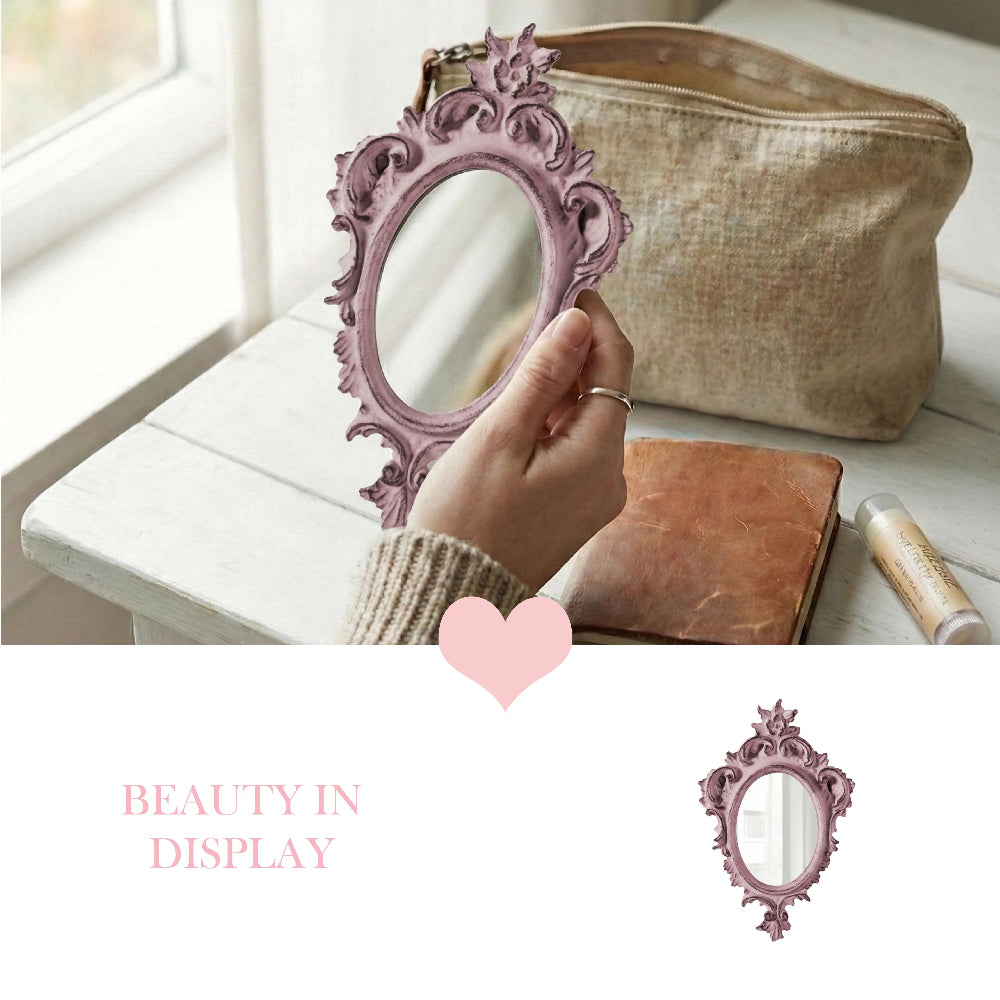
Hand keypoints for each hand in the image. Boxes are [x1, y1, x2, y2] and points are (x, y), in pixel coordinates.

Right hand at [408, 289, 633, 590]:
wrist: (452, 593)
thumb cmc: (465, 519)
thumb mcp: (500, 437)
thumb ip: (542, 375)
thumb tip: (577, 320)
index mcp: (599, 458)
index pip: (617, 366)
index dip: (597, 322)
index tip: (572, 289)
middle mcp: (610, 479)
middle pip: (605, 394)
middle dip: (573, 358)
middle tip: (528, 333)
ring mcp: (596, 498)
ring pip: (588, 422)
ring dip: (559, 394)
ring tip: (512, 386)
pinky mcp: (576, 510)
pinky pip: (575, 452)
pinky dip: (553, 427)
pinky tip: (517, 426)